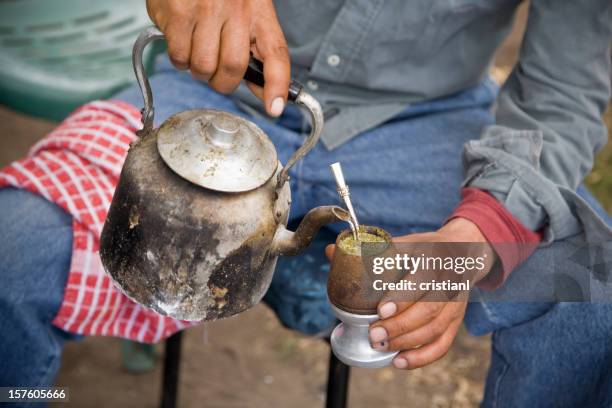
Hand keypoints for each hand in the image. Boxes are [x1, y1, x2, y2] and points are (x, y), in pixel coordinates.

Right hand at [147, 0, 289, 115]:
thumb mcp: (247, 11)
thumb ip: (255, 51)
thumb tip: (263, 92)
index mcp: (259, 11)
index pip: (276, 53)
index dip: (277, 85)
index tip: (275, 108)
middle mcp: (236, 9)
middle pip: (233, 68)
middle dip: (223, 82)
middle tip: (216, 74)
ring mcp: (205, 10)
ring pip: (203, 67)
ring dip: (199, 71)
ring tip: (198, 51)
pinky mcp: (177, 13)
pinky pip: (179, 57)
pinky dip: (180, 59)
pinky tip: (182, 40)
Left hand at [325, 217, 495, 369]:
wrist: (462, 253)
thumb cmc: (425, 248)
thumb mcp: (403, 242)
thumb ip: (369, 250)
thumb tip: (330, 251)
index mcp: (434, 259)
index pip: (422, 280)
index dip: (402, 298)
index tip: (380, 310)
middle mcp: (448, 282)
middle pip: (429, 310)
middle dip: (400, 326)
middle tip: (373, 334)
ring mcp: (455, 304)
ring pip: (435, 329)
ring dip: (407, 342)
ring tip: (380, 347)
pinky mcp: (456, 320)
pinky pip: (443, 344)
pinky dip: (422, 357)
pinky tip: (399, 362)